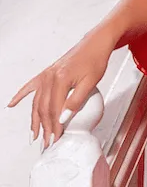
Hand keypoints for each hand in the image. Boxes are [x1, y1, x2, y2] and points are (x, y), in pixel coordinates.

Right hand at [6, 31, 114, 151]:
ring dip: (34, 119)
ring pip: (36, 102)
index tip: (56, 139)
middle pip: (43, 108)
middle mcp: (49, 77)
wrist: (94, 44)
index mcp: (60, 79)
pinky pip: (30, 87)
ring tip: (34, 134)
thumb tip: (63, 119)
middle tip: (47, 142)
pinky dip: (20, 96)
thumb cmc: (95, 60)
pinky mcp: (46, 73)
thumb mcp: (90, 82)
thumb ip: (76, 101)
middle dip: (45, 128)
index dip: (54, 127)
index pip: (54, 110)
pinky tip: (12, 104)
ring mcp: (45, 75)